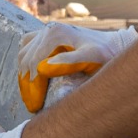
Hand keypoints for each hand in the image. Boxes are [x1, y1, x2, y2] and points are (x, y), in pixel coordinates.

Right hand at [14, 21, 137, 110]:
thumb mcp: (92, 59)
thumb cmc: (105, 55)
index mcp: (55, 35)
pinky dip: (25, 63)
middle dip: (28, 87)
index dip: (33, 89)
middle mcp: (48, 30)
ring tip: (32, 97)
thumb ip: (69, 62)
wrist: (114, 45)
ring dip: (24, 77)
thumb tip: (41, 69)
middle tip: (33, 107)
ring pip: (23, 56)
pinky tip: (32, 78)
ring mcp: (46, 31)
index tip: (36, 107)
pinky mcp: (45, 35)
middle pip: (26, 62)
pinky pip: (26, 48)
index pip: (34, 66)